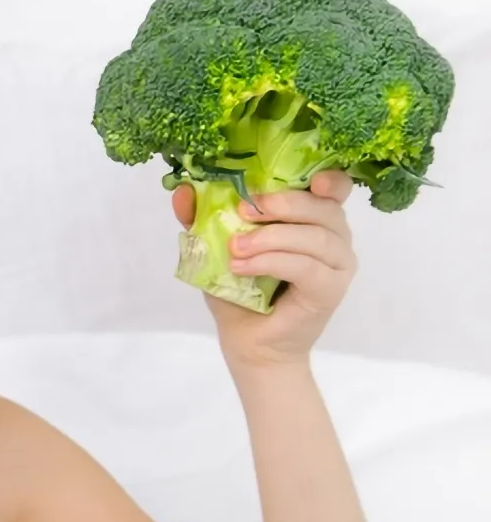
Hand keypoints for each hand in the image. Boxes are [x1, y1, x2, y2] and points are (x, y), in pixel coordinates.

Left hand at [174, 169, 358, 367]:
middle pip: (324, 207)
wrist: (249, 342)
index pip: (336, 189)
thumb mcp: (216, 248)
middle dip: (283, 203)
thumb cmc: (240, 293)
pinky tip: (242, 267)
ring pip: (316, 236)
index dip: (328, 179)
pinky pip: (306, 266)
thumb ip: (203, 218)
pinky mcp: (331, 289)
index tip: (306, 179)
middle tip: (243, 210)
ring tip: (234, 248)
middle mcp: (336, 237)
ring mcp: (339, 264)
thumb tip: (182, 190)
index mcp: (315, 219)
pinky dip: (272, 261)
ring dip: (270, 237)